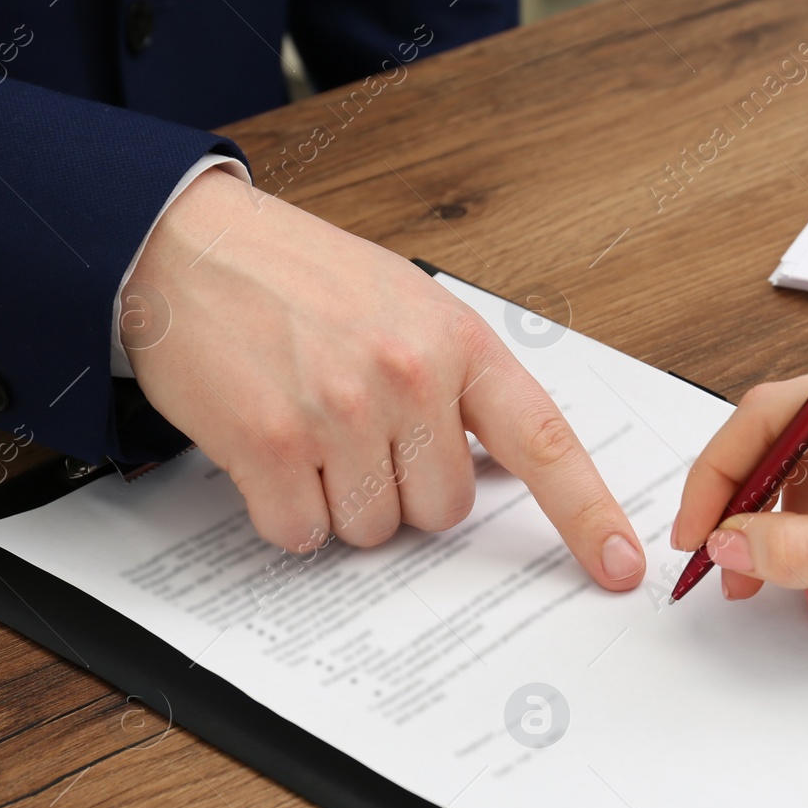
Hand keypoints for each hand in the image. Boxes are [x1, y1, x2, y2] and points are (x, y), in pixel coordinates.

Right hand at [121, 167, 643, 589]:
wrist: (187, 243)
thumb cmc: (303, 278)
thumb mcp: (410, 305)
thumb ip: (463, 382)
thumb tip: (509, 468)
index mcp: (458, 342)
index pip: (543, 443)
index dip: (588, 514)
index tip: (620, 565)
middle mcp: (407, 376)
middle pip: (444, 513)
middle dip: (405, 492)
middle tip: (362, 431)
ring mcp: (337, 412)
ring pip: (372, 530)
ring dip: (341, 501)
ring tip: (311, 426)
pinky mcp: (267, 444)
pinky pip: (301, 534)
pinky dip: (286, 511)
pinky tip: (271, 450)